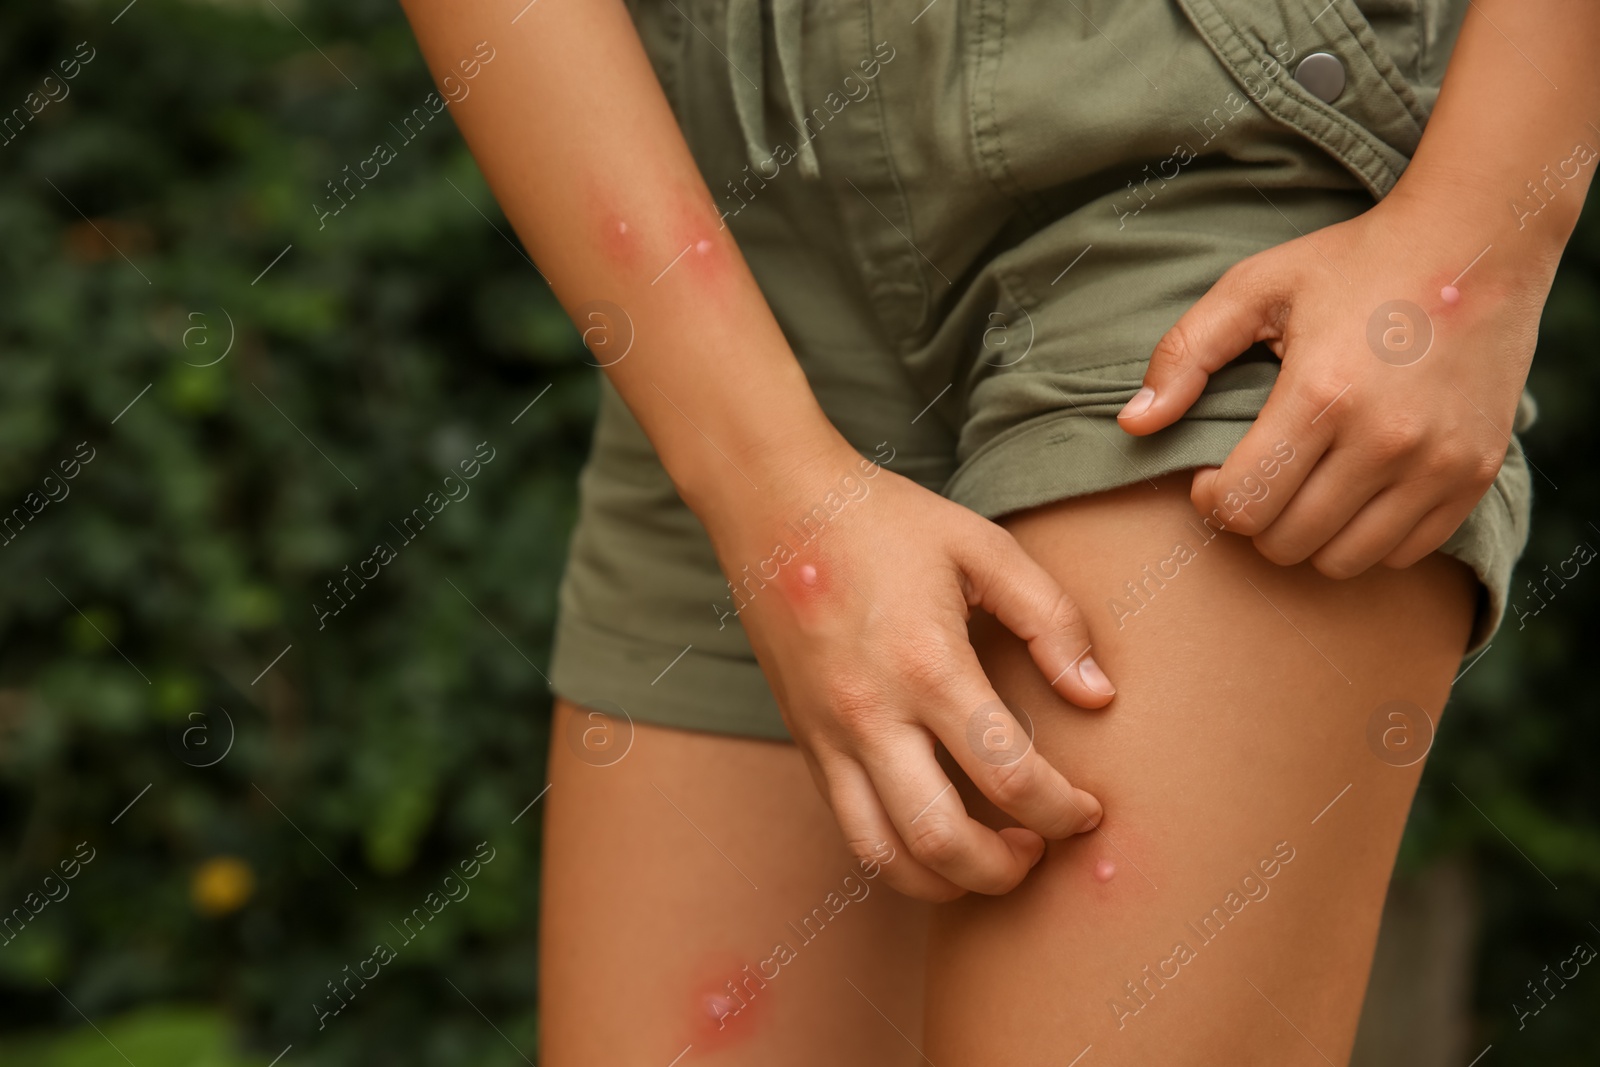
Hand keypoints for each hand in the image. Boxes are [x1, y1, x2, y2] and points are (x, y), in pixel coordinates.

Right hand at [708, 441, 1111, 899]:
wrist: (772, 504)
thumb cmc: (884, 520)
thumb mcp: (983, 548)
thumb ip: (1052, 619)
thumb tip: (1098, 696)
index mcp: (928, 665)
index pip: (1010, 777)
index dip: (1063, 811)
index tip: (1087, 808)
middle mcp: (872, 715)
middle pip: (942, 843)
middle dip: (1005, 871)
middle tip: (1038, 848)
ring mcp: (829, 735)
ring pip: (883, 855)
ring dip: (945, 880)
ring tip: (987, 858)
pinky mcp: (804, 741)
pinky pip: (848, 825)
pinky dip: (897, 851)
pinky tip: (934, 828)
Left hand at [1116, 191, 1544, 577]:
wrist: (1479, 239)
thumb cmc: (1354, 262)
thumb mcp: (1256, 287)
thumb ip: (1185, 354)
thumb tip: (1132, 423)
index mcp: (1321, 394)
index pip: (1243, 504)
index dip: (1213, 501)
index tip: (1213, 476)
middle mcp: (1385, 439)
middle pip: (1289, 541)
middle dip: (1255, 521)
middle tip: (1256, 480)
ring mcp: (1438, 462)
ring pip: (1345, 561)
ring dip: (1308, 538)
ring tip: (1301, 490)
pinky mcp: (1475, 474)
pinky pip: (1404, 553)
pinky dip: (1369, 539)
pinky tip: (1354, 493)